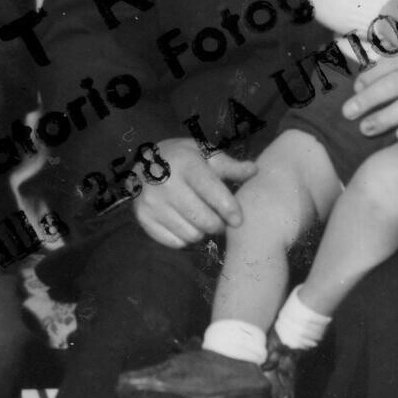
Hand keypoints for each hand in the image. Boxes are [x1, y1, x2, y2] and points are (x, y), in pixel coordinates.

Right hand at [133, 138, 257, 247]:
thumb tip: (255, 171)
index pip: (211, 192)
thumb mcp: (205, 154)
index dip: (229, 209)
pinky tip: (186, 224)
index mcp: (185, 164)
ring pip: (190, 234)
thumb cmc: (183, 158)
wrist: (144, 163)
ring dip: (202, 232)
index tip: (238, 220)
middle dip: (218, 225)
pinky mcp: (143, 218)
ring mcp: (151, 203)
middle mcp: (166, 184)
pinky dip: (185, 238)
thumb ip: (230, 166)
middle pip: (203, 219)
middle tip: (220, 220)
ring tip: (202, 220)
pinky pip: (174, 242)